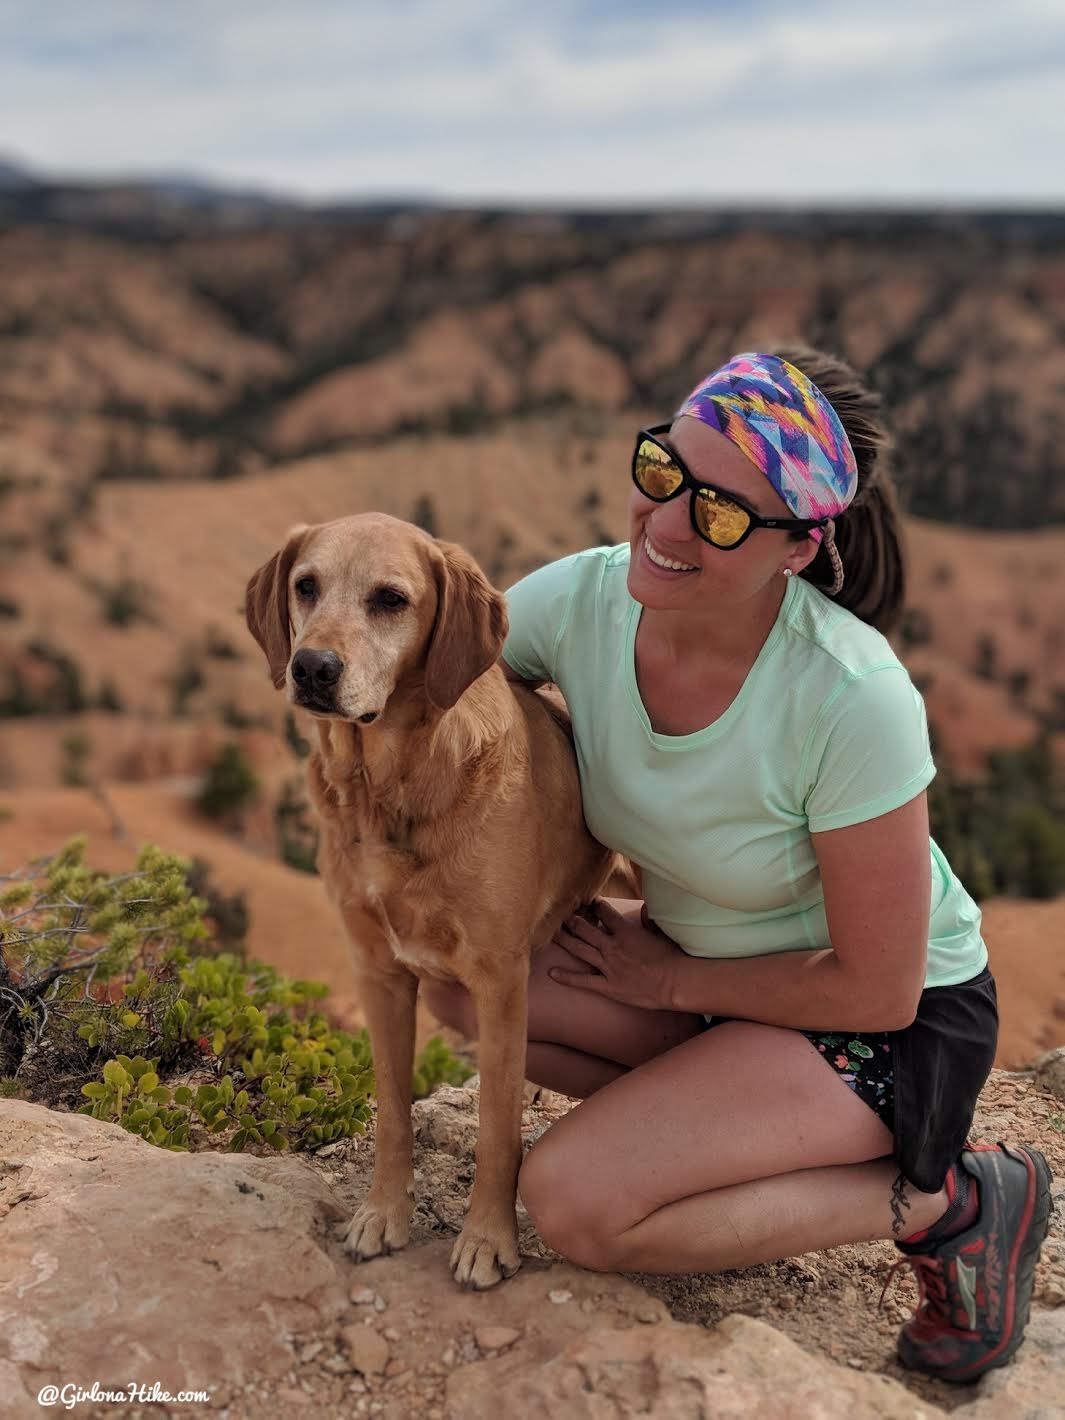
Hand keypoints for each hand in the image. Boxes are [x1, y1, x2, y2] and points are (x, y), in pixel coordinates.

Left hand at [549, 897, 685, 1009]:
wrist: (675, 982)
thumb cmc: (673, 957)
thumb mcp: (662, 931)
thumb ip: (649, 918)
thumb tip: (644, 908)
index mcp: (625, 931)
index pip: (605, 912)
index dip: (596, 905)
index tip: (590, 903)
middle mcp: (612, 946)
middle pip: (585, 929)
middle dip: (572, 920)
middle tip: (562, 916)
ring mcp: (608, 966)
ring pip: (579, 949)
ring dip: (565, 940)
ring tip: (553, 933)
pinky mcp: (608, 986)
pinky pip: (583, 981)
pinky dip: (566, 977)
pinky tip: (552, 972)